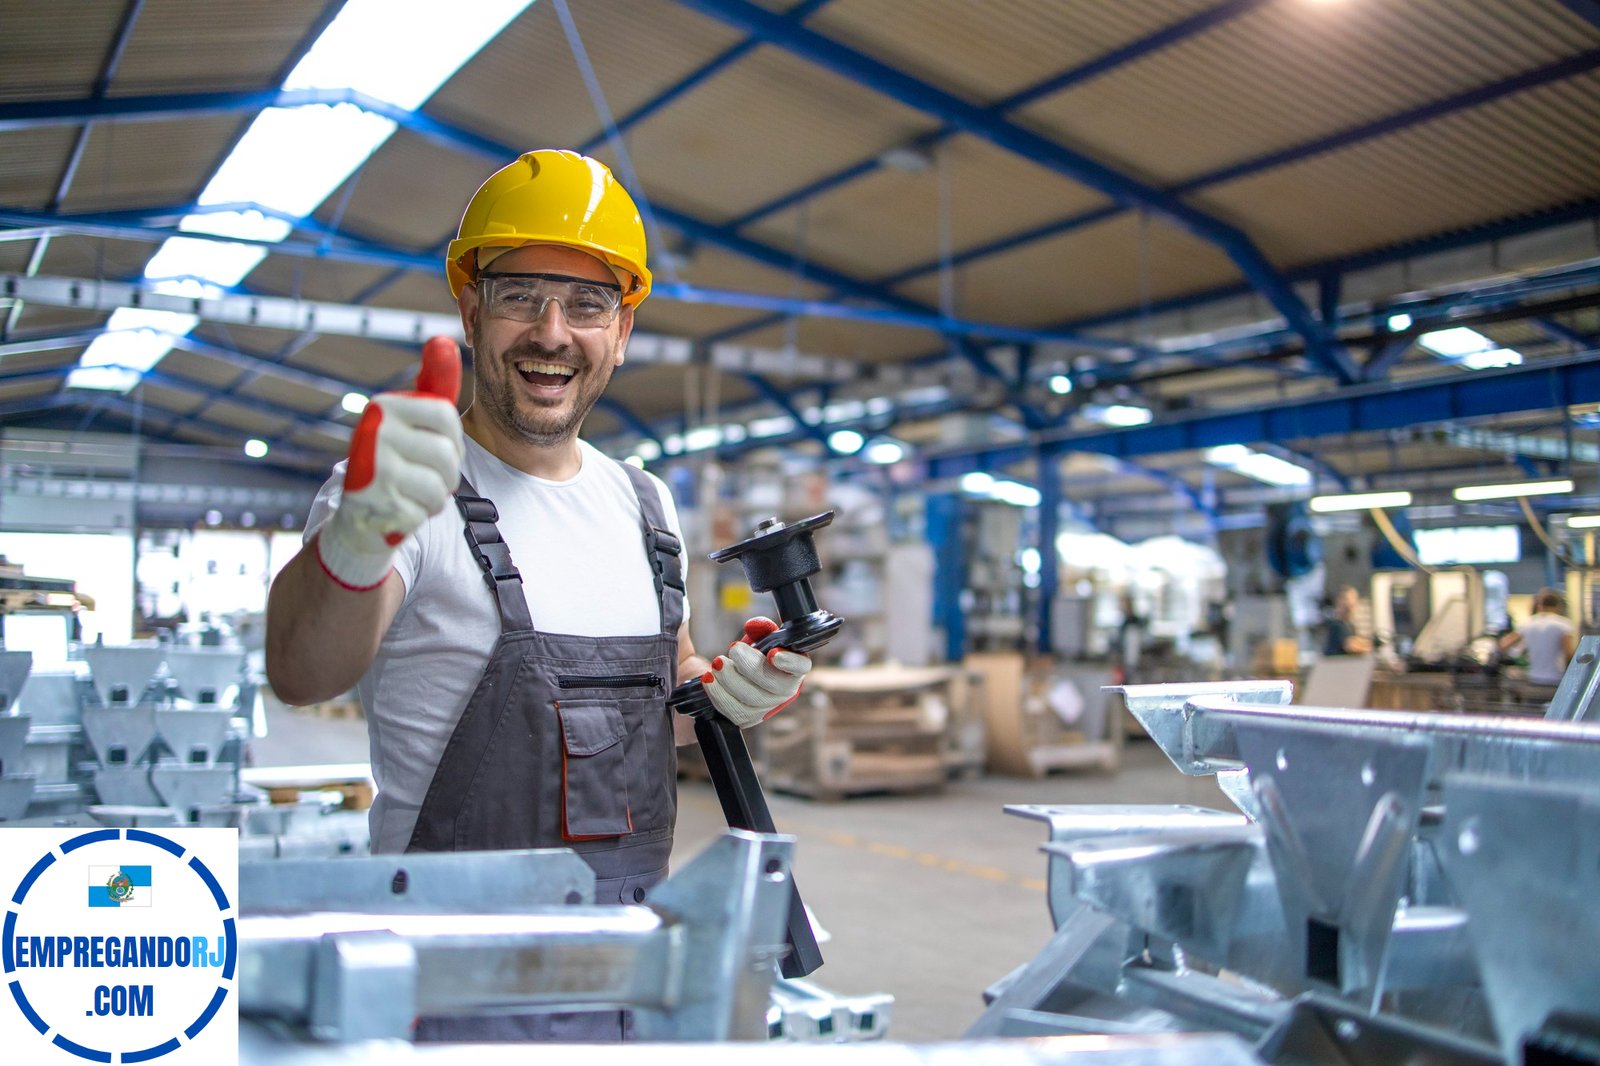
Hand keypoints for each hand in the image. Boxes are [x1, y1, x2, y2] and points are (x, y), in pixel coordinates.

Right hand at [315, 337, 464, 589]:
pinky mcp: (373, 503)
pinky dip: (417, 517)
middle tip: (424, 477)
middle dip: (446, 474)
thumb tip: (443, 340)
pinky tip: (398, 510)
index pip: (447, 416)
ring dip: (434, 498)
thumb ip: (433, 385)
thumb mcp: (413, 420)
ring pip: (438, 487)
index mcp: (385, 405)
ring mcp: (371, 468)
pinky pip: (422, 512)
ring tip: (411, 494)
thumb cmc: (396, 462)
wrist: (358, 518)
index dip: (453, 441)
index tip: (437, 448)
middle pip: (446, 455)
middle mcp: (373, 430)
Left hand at [701, 617, 811, 728]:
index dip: (790, 662)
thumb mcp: (758, 638)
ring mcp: (767, 708)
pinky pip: (734, 711)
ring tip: (717, 664)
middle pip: (774, 685)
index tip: (772, 653)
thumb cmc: (752, 655)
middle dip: (750, 666)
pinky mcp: (747, 718)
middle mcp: (784, 690)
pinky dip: (718, 694)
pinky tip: (708, 679)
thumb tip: (754, 626)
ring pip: (752, 699)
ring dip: (731, 680)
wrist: (731, 674)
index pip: (801, 666)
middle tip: (733, 649)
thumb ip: (759, 629)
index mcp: (793, 666)